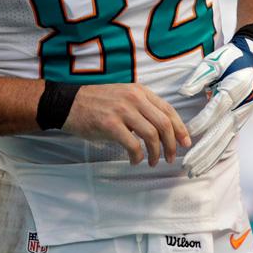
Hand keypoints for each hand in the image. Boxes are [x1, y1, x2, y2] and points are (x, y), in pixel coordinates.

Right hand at [62, 83, 190, 165]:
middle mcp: (134, 98)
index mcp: (140, 91)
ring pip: (152, 135)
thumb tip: (162, 129)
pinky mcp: (110, 124)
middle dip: (172, 144)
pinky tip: (135, 161)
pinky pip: (133, 144)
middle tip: (172, 158)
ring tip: (153, 162)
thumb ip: (142, 107)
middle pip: (164, 123)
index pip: (168, 110)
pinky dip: (138, 156)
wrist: (67, 103)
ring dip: (156, 153)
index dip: (180, 128)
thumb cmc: (96, 103)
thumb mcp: (123, 97)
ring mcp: (122, 110)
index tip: (185, 142)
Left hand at [177, 34, 252, 177]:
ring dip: (208, 157)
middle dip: (203, 149)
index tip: (187, 133)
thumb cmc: (230, 60)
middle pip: (221, 130)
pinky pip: (227, 140)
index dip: (203, 121)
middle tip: (186, 164)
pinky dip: (216, 154)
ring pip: (224, 140)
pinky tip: (205, 165)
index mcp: (234, 89)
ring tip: (193, 171)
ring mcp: (242, 116)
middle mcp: (240, 106)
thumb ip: (199, 78)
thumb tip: (183, 93)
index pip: (217, 108)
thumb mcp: (214, 62)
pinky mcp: (240, 121)